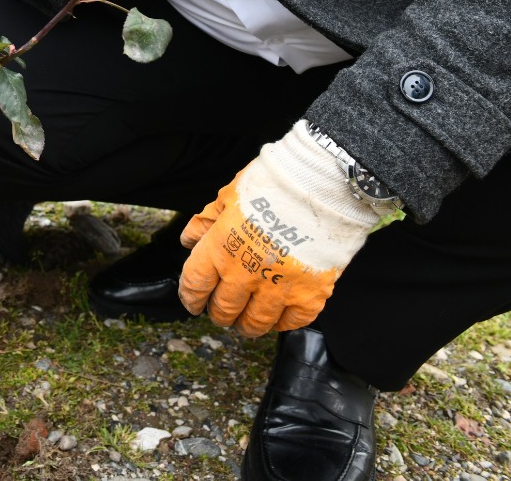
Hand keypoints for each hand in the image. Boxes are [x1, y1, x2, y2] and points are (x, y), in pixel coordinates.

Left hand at [178, 122, 380, 336]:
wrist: (322, 186)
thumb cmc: (273, 184)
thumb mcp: (229, 195)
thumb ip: (206, 221)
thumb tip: (188, 240)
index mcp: (220, 249)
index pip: (195, 285)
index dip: (190, 298)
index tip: (192, 303)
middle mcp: (244, 274)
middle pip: (223, 309)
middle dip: (219, 314)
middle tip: (221, 313)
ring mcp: (278, 288)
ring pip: (255, 323)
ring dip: (247, 326)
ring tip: (246, 324)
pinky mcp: (310, 295)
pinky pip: (291, 322)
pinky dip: (281, 324)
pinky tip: (278, 318)